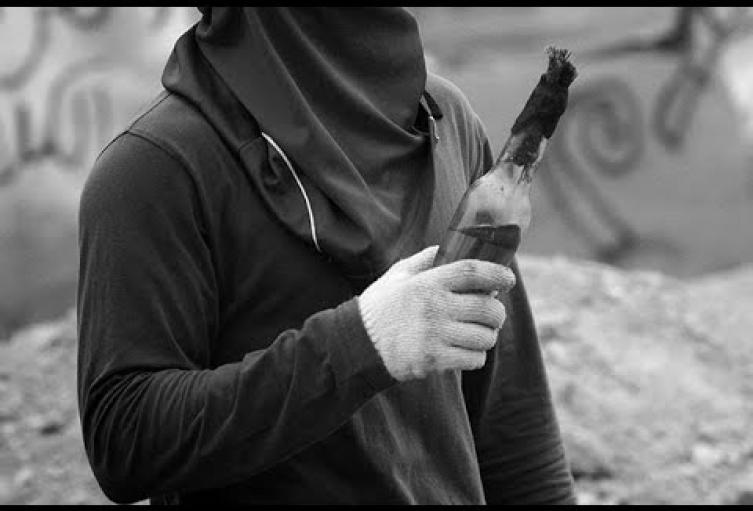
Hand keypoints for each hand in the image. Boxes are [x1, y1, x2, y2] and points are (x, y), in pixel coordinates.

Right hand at [357, 245, 515, 381]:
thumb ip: (425, 260)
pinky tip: (463, 351)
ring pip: (485, 337)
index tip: (509, 279)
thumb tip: (450, 247)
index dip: (498, 274)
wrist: (357, 345)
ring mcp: (435, 335)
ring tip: (475, 334)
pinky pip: (474, 359)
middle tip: (491, 314)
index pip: (473, 272)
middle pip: (488, 308)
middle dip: (497, 313)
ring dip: (486, 336)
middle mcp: (434, 307)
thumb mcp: (397, 275)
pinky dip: (475, 356)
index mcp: (427, 283)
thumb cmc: (380, 307)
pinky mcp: (434, 360)